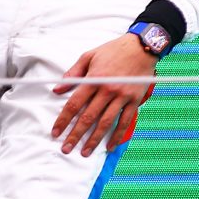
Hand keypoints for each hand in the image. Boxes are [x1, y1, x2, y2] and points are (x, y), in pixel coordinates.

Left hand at [51, 33, 158, 155]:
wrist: (143, 46)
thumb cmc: (114, 50)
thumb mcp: (89, 56)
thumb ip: (73, 73)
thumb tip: (57, 89)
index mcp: (94, 79)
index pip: (74, 104)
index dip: (63, 120)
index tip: (56, 133)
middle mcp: (108, 90)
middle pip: (88, 117)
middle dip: (76, 135)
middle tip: (66, 149)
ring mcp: (122, 96)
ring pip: (106, 122)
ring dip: (94, 139)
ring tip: (85, 152)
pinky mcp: (135, 99)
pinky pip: (126, 120)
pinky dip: (118, 135)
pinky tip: (110, 146)